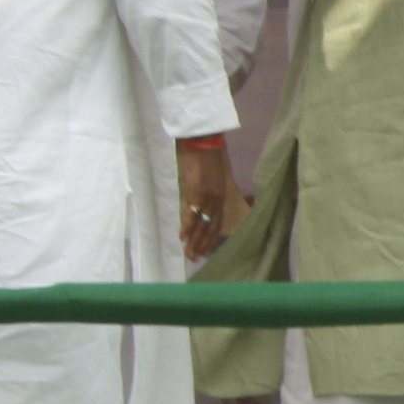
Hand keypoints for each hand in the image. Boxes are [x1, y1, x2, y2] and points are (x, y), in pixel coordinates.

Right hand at [177, 139, 238, 264]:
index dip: (211, 238)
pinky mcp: (197, 193)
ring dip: (194, 241)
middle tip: (195, 259)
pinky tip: (183, 237)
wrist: (204, 144)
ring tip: (188, 254)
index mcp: (220, 197)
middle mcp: (217, 201)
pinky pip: (192, 214)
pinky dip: (187, 227)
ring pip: (202, 225)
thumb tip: (199, 202)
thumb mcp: (211, 179)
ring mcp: (208, 198)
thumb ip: (208, 192)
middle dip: (202, 245)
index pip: (217, 223)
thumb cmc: (205, 159)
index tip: (206, 250)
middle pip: (210, 228)